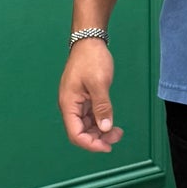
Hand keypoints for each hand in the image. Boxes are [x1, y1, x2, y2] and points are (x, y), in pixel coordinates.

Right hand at [59, 39, 124, 153]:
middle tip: (117, 137)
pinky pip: (90, 116)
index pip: (76, 134)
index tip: (108, 146)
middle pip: (80, 132)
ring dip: (100, 132)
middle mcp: (70, 106)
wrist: (89, 41)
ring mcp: (76, 102)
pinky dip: (100, 122)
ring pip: (86, 126)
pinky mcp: (83, 98)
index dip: (91, 144)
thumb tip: (106, 128)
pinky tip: (111, 122)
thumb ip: (102, 107)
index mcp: (69, 104)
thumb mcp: (99, 83)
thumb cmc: (92, 60)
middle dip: (98, 139)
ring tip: (118, 131)